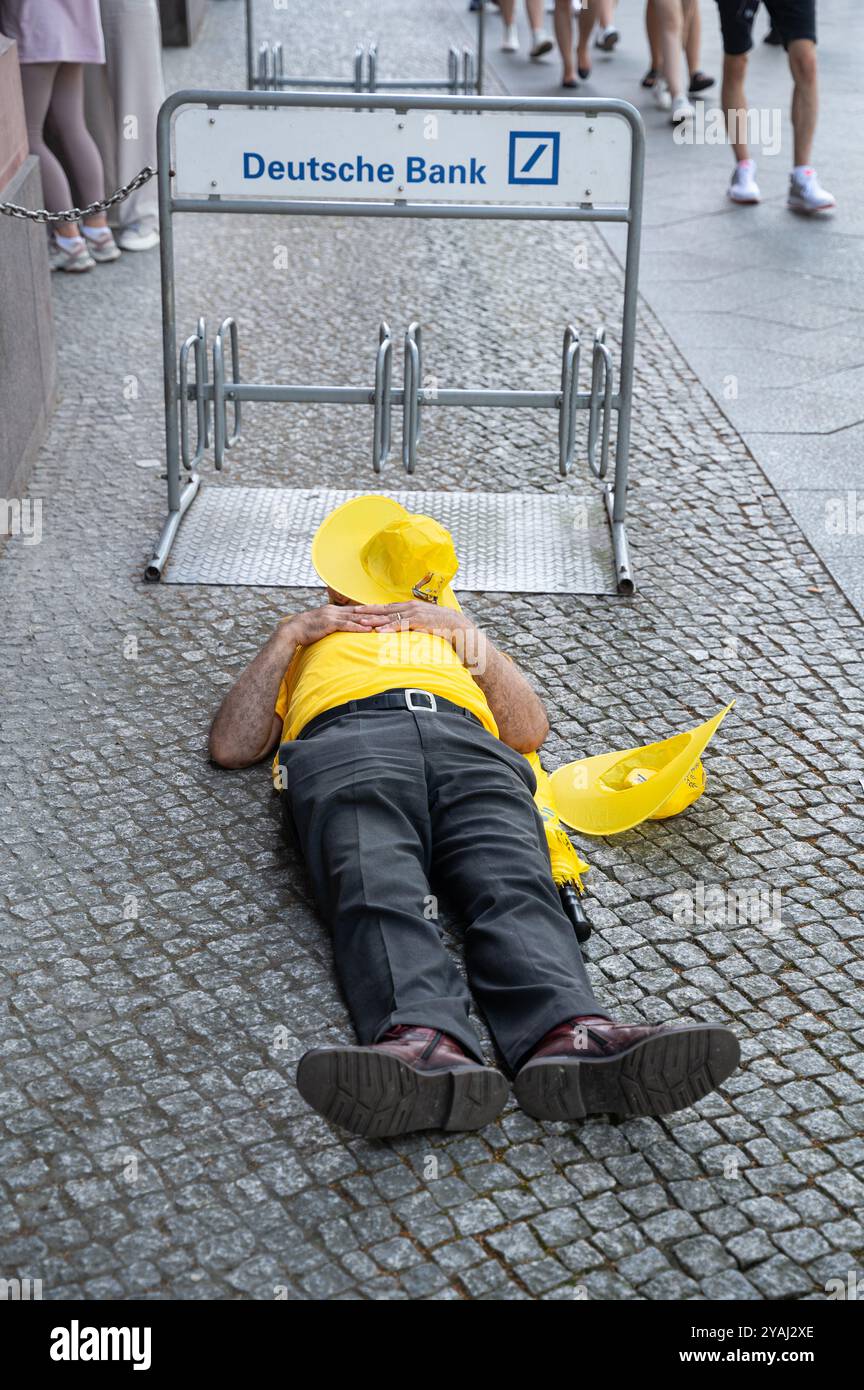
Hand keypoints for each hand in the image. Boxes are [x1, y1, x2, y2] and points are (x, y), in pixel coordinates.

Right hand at [283, 604, 390, 646]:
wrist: (292, 630)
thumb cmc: (306, 631)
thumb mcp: (322, 625)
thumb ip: (333, 625)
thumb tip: (341, 629)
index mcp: (334, 610)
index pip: (356, 609)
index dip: (371, 610)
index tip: (384, 611)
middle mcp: (335, 610)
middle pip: (360, 611)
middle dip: (376, 613)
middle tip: (391, 614)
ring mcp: (332, 616)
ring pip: (356, 617)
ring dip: (371, 619)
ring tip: (385, 621)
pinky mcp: (329, 624)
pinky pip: (346, 625)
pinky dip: (358, 627)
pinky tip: (368, 629)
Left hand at [356, 601, 473, 641]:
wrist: (457, 626)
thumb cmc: (440, 626)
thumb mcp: (423, 621)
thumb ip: (411, 622)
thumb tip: (401, 628)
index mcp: (409, 606)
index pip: (386, 607)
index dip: (371, 608)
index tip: (357, 609)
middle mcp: (409, 607)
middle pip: (384, 609)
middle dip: (367, 611)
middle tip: (351, 613)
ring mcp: (414, 613)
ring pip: (389, 616)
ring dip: (374, 620)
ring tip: (360, 622)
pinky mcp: (419, 622)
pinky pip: (401, 625)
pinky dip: (390, 628)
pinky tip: (379, 631)